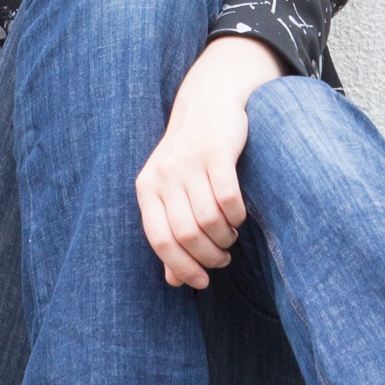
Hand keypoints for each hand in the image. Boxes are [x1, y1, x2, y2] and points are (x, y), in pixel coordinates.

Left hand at [134, 35, 282, 289]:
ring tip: (230, 237)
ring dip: (225, 238)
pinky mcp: (216, 151)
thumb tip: (174, 281)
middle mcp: (164, 174)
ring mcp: (189, 161)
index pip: (159, 240)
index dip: (182, 267)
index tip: (201, 281)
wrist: (208, 103)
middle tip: (222, 257)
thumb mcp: (170, 192)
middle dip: (208, 256)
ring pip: (209, 220)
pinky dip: (236, 216)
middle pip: (187, 234)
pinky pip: (228, 198)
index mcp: (147, 188)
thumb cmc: (188, 158)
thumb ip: (170, 233)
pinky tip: (238, 217)